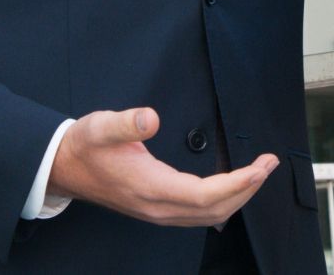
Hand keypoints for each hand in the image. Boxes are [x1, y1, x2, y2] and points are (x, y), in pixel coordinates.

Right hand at [49, 108, 277, 225]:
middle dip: (247, 189)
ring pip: (208, 215)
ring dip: (238, 196)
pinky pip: (198, 213)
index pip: (205, 195)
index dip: (238, 183)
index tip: (260, 166)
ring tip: (258, 173)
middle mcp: (158, 207)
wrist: (63, 167)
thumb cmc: (84, 146)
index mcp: (150, 188)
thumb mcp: (101, 126)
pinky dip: (222, 200)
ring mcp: (158, 211)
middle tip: (269, 164)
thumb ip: (127, 123)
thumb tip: (151, 117)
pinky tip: (232, 185)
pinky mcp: (157, 208)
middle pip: (215, 210)